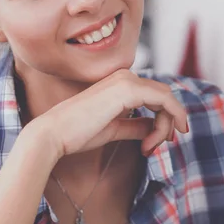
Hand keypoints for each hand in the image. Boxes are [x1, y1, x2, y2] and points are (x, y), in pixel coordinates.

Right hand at [32, 69, 187, 158]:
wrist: (54, 134)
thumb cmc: (78, 133)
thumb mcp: (115, 129)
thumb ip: (136, 126)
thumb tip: (154, 127)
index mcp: (120, 83)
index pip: (156, 96)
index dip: (164, 119)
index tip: (156, 143)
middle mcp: (125, 76)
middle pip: (165, 97)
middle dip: (169, 122)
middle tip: (159, 145)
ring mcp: (127, 80)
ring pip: (167, 99)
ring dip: (167, 125)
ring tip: (150, 146)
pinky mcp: (128, 89)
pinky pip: (164, 100)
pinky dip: (167, 121)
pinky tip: (156, 140)